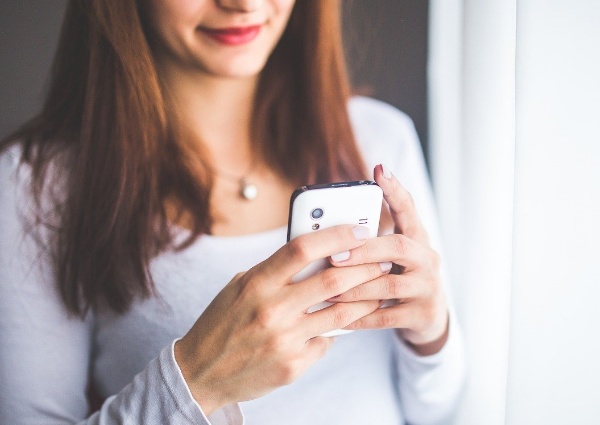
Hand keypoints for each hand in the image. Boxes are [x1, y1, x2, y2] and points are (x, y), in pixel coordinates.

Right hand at [174, 225, 387, 414]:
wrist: (201, 373)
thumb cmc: (222, 323)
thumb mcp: (240, 287)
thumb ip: (274, 271)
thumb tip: (316, 255)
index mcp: (256, 283)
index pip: (302, 249)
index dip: (336, 235)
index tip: (359, 230)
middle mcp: (271, 310)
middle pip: (332, 280)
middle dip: (365, 267)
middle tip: (381, 260)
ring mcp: (284, 340)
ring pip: (340, 314)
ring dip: (365, 299)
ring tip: (378, 290)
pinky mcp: (293, 365)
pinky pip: (327, 341)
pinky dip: (337, 330)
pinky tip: (344, 323)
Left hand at [327, 164, 448, 355]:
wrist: (428, 318)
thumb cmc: (398, 278)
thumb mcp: (390, 257)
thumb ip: (369, 243)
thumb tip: (325, 230)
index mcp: (417, 239)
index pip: (409, 209)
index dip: (395, 190)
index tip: (379, 169)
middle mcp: (428, 259)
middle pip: (399, 247)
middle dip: (364, 250)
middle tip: (333, 255)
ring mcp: (428, 287)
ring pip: (390, 285)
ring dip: (355, 288)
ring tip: (328, 290)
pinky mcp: (423, 314)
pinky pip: (387, 317)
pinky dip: (361, 317)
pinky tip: (340, 318)